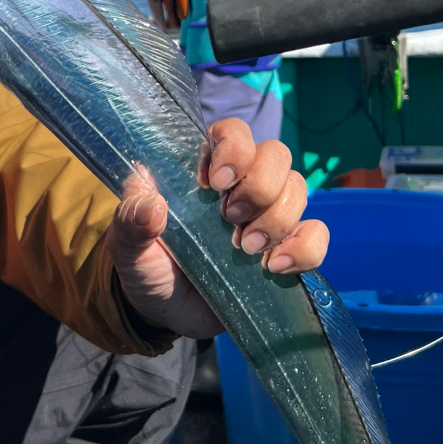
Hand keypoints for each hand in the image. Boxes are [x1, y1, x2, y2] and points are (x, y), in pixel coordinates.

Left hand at [105, 118, 328, 338]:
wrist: (164, 312)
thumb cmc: (145, 262)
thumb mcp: (127, 244)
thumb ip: (132, 220)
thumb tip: (151, 206)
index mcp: (203, 168)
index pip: (234, 131)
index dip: (234, 148)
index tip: (218, 182)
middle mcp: (240, 183)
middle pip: (276, 155)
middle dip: (260, 186)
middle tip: (230, 219)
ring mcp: (266, 215)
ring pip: (298, 189)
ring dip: (278, 218)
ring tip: (246, 249)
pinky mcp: (284, 249)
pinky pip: (316, 234)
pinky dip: (306, 247)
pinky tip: (275, 267)